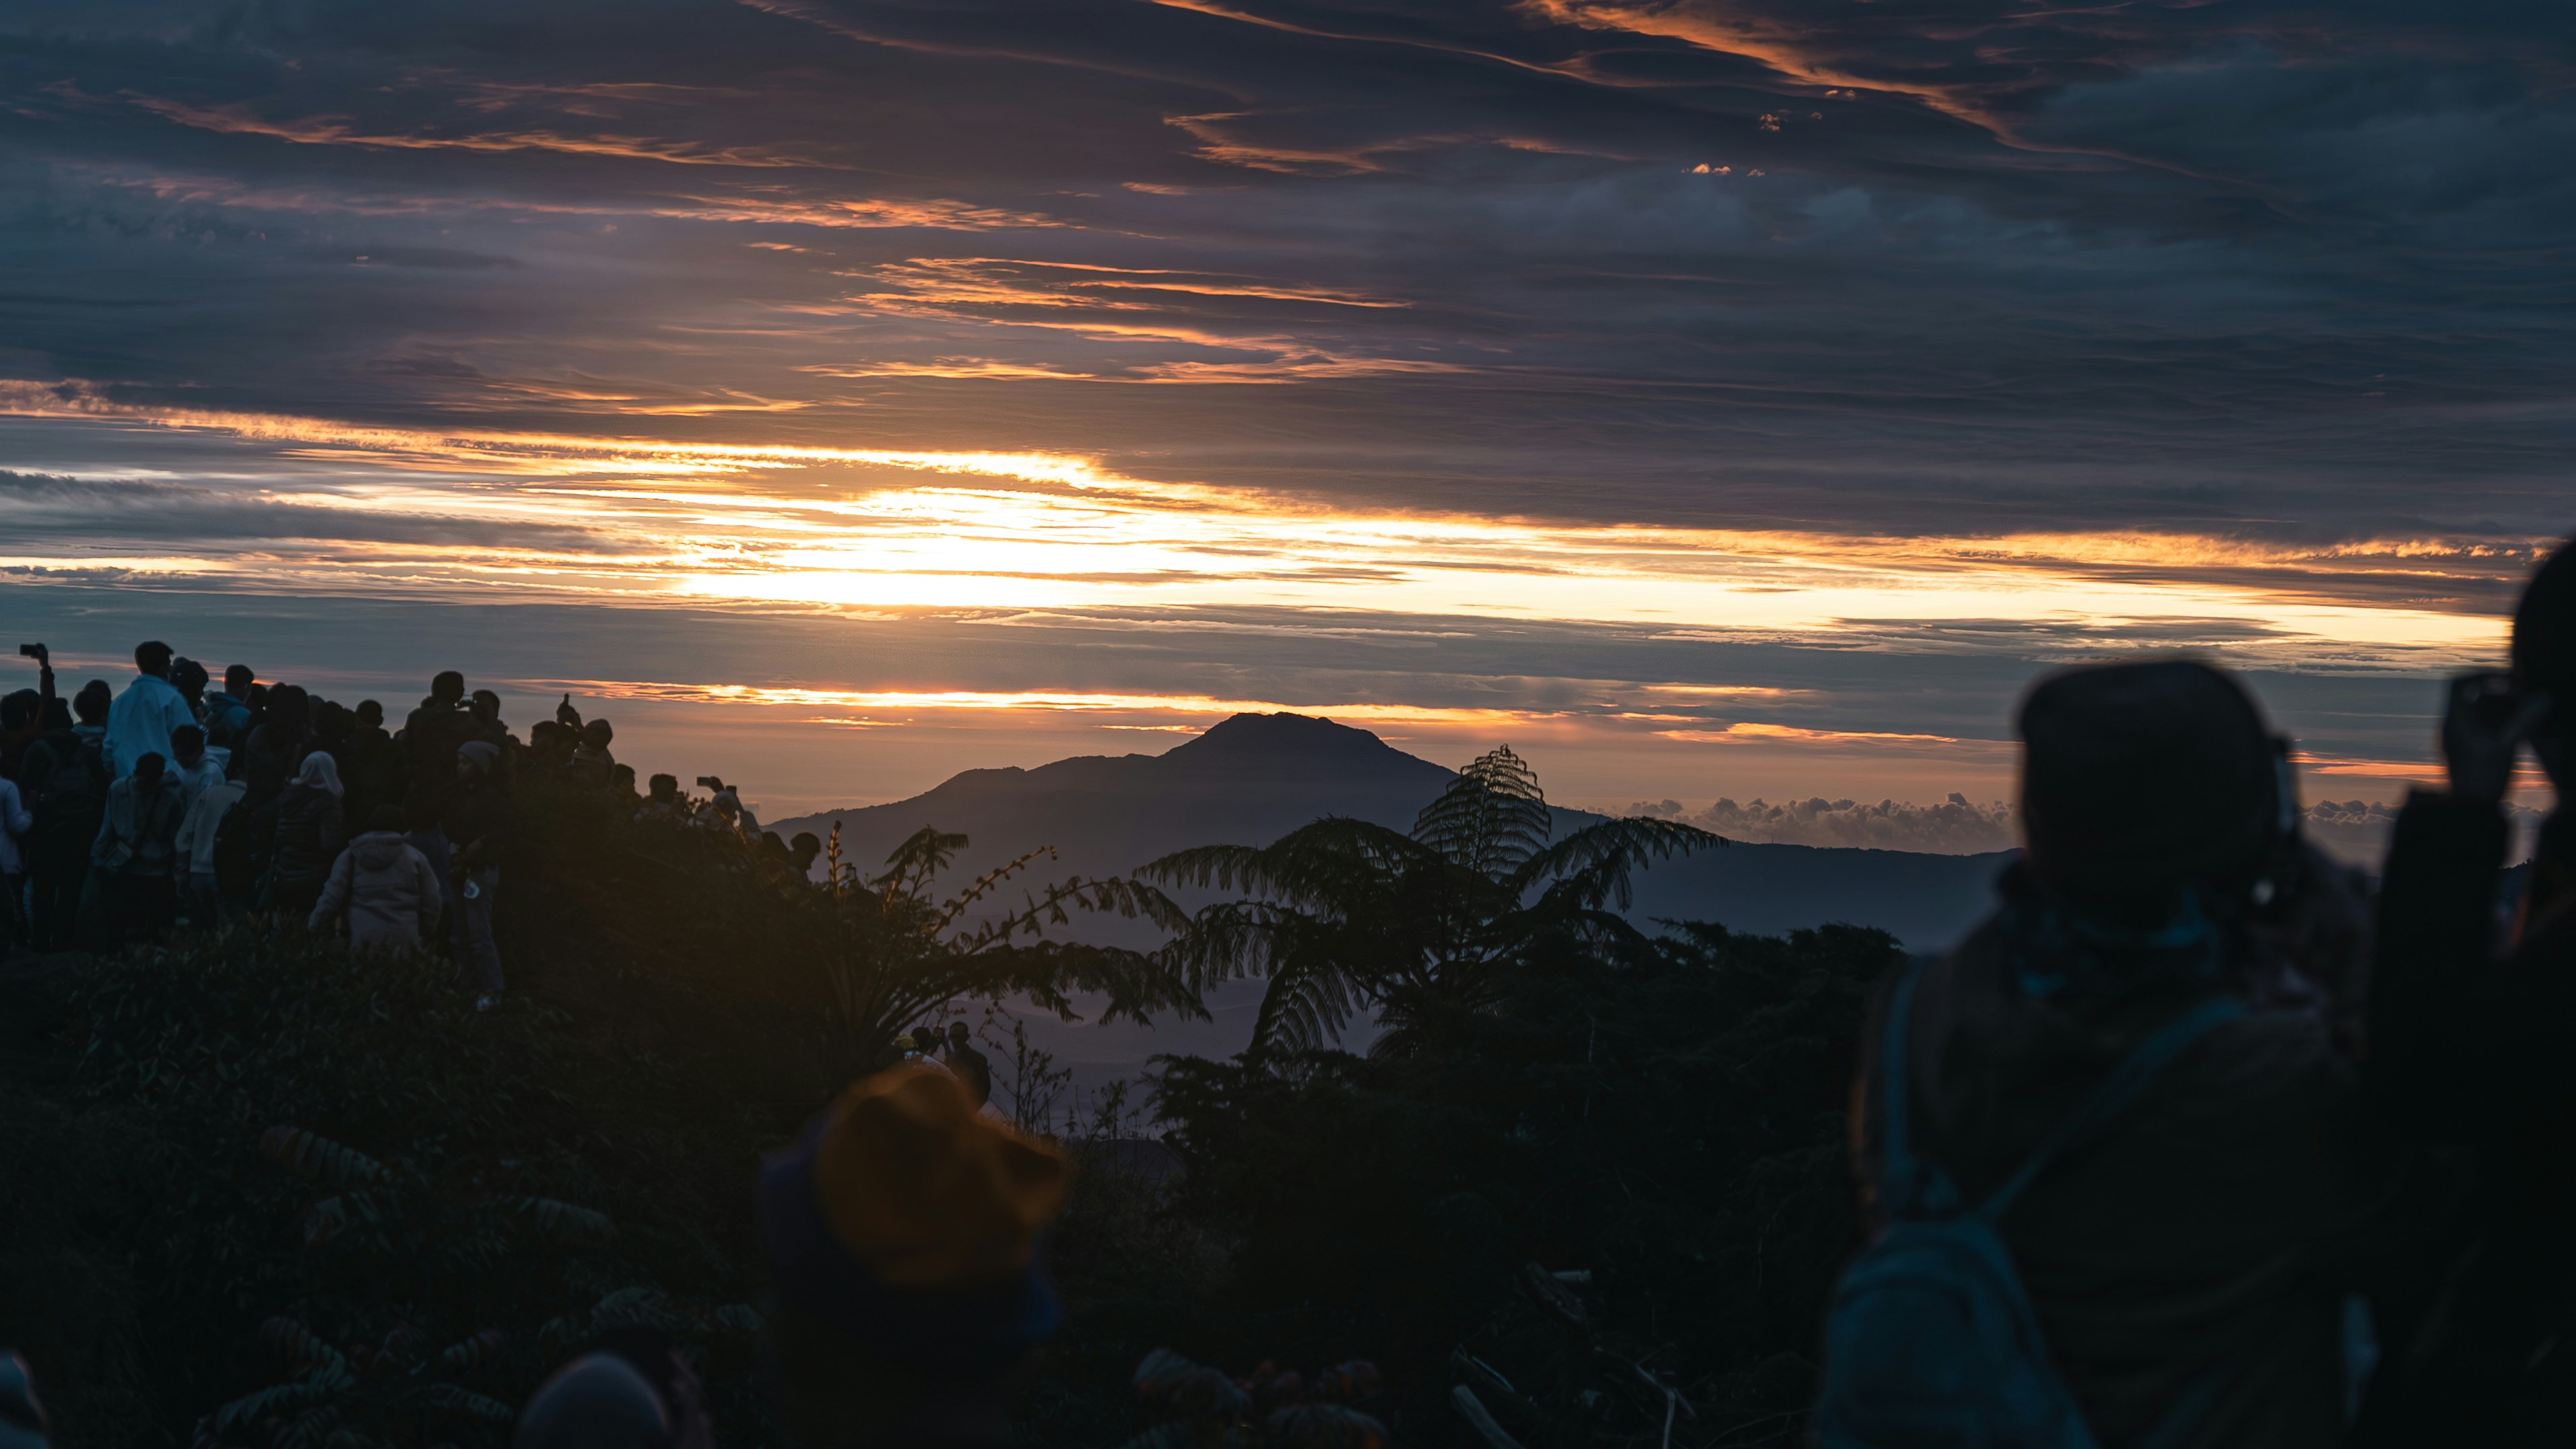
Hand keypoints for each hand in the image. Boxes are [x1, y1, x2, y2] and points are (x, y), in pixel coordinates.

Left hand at [2442, 672, 2550, 801]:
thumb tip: (2543, 695)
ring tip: (2528, 713)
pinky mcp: (2468, 753)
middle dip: (2501, 695)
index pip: (2459, 684)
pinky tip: (2521, 732)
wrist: (2469, 811)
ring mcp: (2459, 740)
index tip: (2509, 680)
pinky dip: (2501, 725)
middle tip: (2526, 696)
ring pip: (2480, 715)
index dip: (2483, 676)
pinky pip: (2483, 730)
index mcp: (2454, 721)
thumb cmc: (2484, 778)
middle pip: (2473, 698)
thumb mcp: (2507, 746)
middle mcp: (2452, 727)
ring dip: (2504, 709)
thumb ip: (2525, 719)